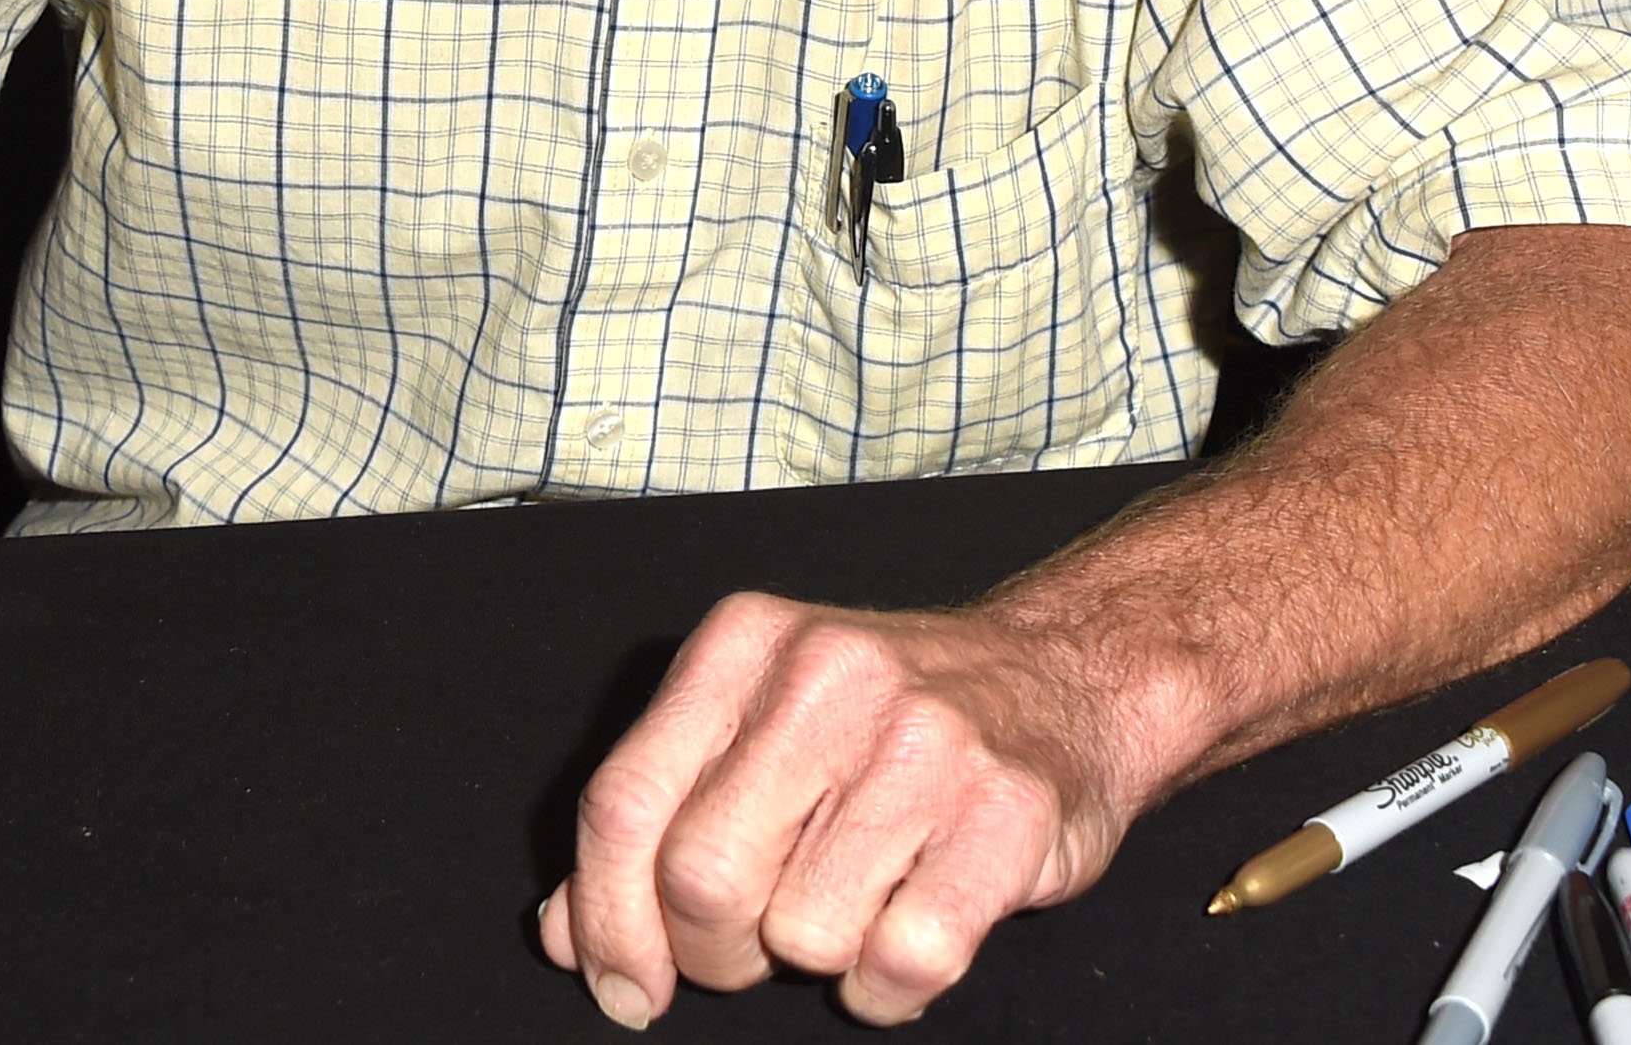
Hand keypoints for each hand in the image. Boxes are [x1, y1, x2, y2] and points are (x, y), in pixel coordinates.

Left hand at [540, 591, 1142, 1027]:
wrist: (1064, 675)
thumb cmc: (885, 720)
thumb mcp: (756, 726)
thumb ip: (658, 815)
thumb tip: (566, 934)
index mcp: (744, 643)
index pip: (625, 803)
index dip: (607, 920)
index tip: (625, 987)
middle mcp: (826, 675)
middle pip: (702, 879)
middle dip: (716, 951)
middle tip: (757, 944)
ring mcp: (923, 740)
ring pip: (803, 934)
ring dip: (819, 957)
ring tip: (858, 899)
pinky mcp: (1005, 812)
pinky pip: (901, 962)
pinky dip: (891, 987)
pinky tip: (908, 932)